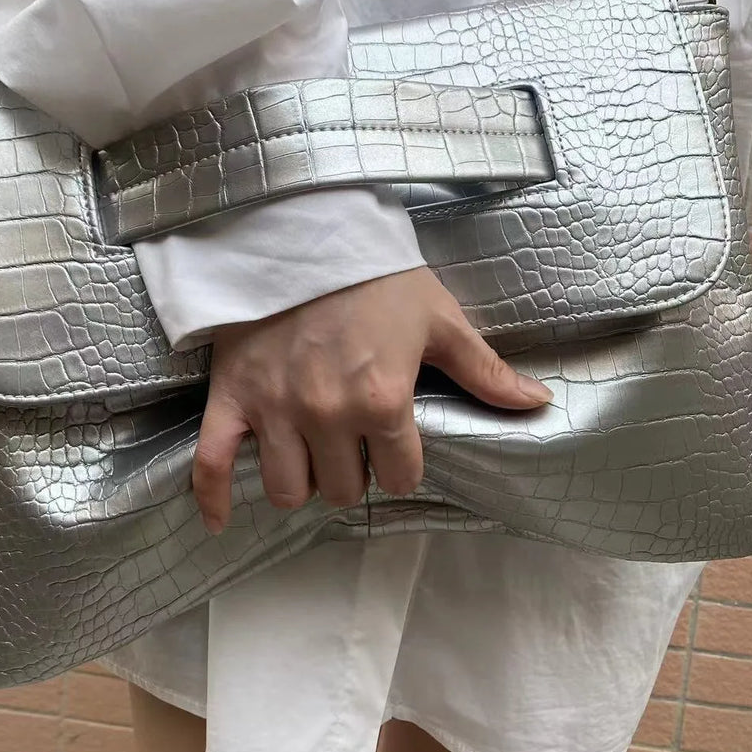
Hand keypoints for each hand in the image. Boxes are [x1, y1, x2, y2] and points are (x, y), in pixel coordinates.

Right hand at [192, 266, 553, 532]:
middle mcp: (327, 415)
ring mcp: (274, 411)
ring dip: (303, 482)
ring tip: (310, 458)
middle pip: (343, 489)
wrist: (302, 230)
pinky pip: (212, 464)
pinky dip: (211, 497)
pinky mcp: (231, 399)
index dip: (401, 467)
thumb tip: (539, 404)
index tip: (396, 450)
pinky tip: (218, 521)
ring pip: (288, 490)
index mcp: (382, 400)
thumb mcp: (439, 319)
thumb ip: (485, 371)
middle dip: (353, 474)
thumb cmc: (376, 275)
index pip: (399, 477)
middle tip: (353, 447)